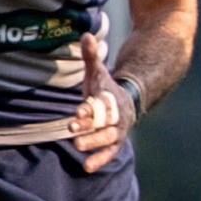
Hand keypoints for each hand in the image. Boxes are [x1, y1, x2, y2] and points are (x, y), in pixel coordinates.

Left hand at [68, 36, 136, 170]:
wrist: (127, 103)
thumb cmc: (105, 89)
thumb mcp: (98, 72)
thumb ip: (91, 56)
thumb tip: (85, 34)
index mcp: (109, 97)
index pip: (100, 102)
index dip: (89, 107)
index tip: (77, 111)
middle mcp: (115, 115)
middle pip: (103, 121)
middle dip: (89, 126)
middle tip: (73, 129)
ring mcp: (116, 130)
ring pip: (107, 137)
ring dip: (93, 142)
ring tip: (77, 145)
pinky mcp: (114, 143)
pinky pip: (109, 152)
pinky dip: (99, 159)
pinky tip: (86, 167)